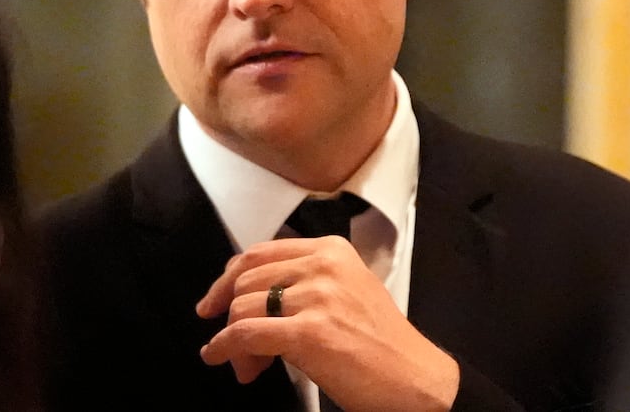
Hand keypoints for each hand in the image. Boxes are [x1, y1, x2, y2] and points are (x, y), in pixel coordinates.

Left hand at [195, 237, 458, 411]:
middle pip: (246, 281)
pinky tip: (223, 359)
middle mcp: (323, 266)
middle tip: (235, 346)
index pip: (260, 253)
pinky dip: (225, 348)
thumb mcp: (347, 291)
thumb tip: (247, 301)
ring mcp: (317, 297)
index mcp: (331, 250)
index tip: (214, 300)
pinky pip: (246, 334)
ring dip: (233, 342)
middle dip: (231, 315)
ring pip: (242, 308)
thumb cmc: (382, 344)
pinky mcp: (310, 332)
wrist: (415, 379)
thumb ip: (303, 283)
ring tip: (248, 366)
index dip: (228, 278)